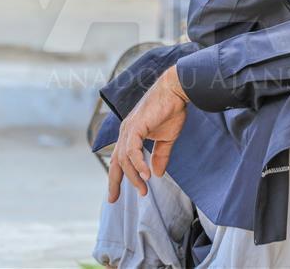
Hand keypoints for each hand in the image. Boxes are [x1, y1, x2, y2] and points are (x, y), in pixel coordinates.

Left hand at [107, 66, 188, 202]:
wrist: (176, 91)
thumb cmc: (171, 110)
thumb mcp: (166, 139)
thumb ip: (160, 156)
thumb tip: (157, 174)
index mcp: (130, 134)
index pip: (119, 159)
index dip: (116, 177)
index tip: (113, 196)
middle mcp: (125, 132)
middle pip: (116, 162)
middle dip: (114, 182)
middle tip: (113, 199)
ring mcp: (129, 129)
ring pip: (125, 159)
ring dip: (134, 176)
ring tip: (144, 189)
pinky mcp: (135, 126)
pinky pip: (132, 151)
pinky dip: (138, 164)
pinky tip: (146, 175)